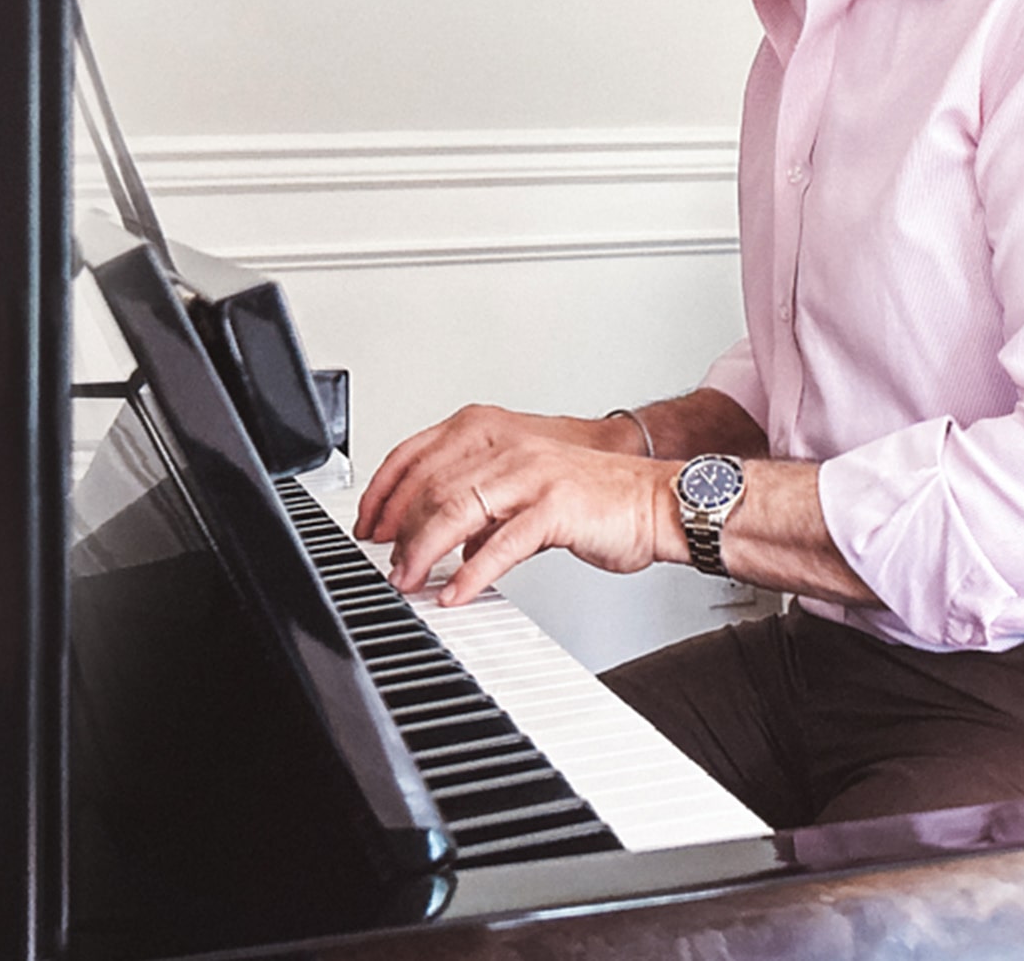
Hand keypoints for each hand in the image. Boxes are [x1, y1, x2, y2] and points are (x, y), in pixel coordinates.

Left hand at [351, 404, 678, 606]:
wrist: (657, 501)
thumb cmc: (595, 495)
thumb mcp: (522, 488)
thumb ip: (479, 505)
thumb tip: (442, 539)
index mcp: (489, 431)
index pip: (414, 454)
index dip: (382, 492)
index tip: (367, 524)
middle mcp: (505, 445)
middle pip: (428, 486)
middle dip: (398, 531)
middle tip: (385, 565)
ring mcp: (529, 474)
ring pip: (454, 511)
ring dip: (423, 553)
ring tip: (409, 581)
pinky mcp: (554, 507)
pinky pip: (499, 545)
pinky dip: (469, 574)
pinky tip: (454, 593)